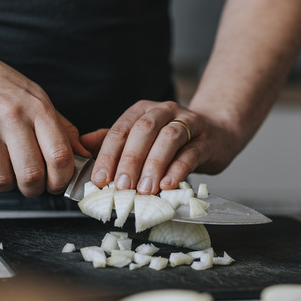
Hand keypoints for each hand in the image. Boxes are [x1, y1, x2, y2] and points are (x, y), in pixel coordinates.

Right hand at [0, 54, 89, 196]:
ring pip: (2, 181)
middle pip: (32, 175)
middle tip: (33, 184)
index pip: (59, 155)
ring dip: (8, 184)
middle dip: (35, 189)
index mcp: (36, 107)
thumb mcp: (36, 97)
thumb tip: (83, 155)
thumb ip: (61, 128)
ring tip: (7, 170)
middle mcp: (11, 117)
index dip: (62, 179)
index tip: (58, 183)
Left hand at [81, 100, 239, 194]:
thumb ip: (113, 141)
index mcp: (143, 110)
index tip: (100, 179)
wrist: (217, 133)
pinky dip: (178, 170)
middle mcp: (164, 111)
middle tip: (122, 186)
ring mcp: (188, 123)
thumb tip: (83, 145)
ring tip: (145, 189)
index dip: (108, 155)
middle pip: (144, 130)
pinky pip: (191, 153)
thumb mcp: (142, 138)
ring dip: (154, 165)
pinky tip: (168, 185)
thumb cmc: (174, 141)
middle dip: (130, 160)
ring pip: (169, 138)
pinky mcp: (207, 139)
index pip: (121, 129)